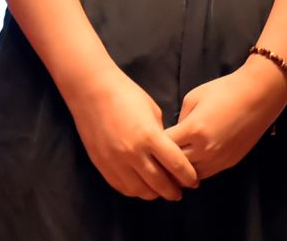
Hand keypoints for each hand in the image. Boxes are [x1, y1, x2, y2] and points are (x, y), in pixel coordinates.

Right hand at [65, 71, 200, 200]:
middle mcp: (133, 153)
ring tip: (161, 191)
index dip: (188, 176)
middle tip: (180, 193)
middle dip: (173, 191)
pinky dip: (134, 191)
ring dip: (154, 194)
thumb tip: (168, 153)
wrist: (92, 92)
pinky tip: (142, 187)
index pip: (175, 165)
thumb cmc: (127, 95)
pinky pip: (122, 187)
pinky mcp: (103, 165)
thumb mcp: (153, 112)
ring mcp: (116, 161)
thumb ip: (162, 135)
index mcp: (150, 136)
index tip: (193, 182)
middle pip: (159, 183)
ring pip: (140, 190)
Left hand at [166, 58, 286, 180]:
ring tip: (170, 165)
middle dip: (164, 163)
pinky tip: (189, 164)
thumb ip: (180, 119)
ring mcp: (218, 159)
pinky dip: (195, 171)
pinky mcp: (229, 163)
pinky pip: (206, 174)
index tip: (147, 142)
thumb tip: (175, 134)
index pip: (164, 147)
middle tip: (154, 159)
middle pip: (175, 167)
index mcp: (193, 130)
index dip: (154, 146)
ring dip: (180, 171)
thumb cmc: (224, 90)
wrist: (258, 95)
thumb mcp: (194, 97)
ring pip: (190, 176)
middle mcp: (205, 149)